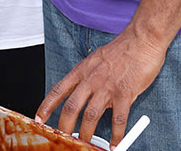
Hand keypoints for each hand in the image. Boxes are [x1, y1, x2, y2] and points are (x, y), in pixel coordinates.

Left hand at [36, 29, 166, 145]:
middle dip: (65, 126)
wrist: (141, 40)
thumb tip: (88, 97)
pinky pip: (118, 119)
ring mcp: (107, 87)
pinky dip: (116, 135)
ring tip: (86, 145)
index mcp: (82, 70)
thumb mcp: (97, 60)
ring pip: (90, 116)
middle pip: (71, 107)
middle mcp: (91, 79)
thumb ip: (90, 78)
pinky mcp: (124, 93)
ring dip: (87, 133)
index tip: (39, 119)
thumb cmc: (121, 49)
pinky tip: (115, 143)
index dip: (46, 106)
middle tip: (65, 138)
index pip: (58, 90)